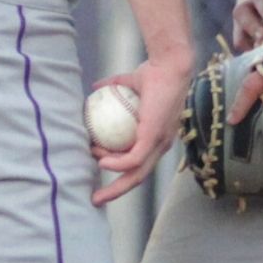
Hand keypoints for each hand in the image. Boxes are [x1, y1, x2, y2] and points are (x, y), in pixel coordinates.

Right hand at [91, 48, 194, 205]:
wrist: (167, 64)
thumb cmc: (154, 72)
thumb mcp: (129, 83)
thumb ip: (113, 86)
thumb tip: (94, 88)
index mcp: (157, 137)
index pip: (138, 163)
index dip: (119, 170)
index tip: (97, 164)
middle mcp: (161, 145)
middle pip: (137, 177)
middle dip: (116, 191)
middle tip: (96, 198)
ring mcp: (159, 143)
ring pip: (136, 173)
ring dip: (115, 182)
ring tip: (94, 177)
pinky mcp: (154, 138)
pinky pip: (133, 159)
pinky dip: (117, 164)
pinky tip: (101, 161)